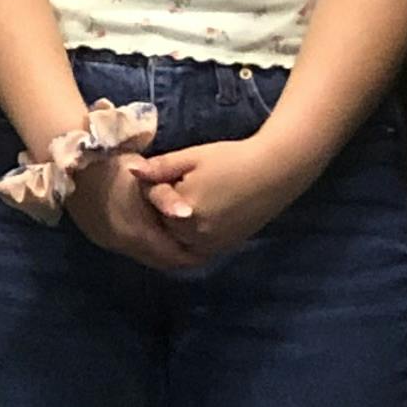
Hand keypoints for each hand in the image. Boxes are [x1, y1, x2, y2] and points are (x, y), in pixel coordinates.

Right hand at [63, 146, 190, 269]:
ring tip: (181, 236)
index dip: (196, 253)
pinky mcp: (98, 235)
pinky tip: (155, 229)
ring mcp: (107, 241)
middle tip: (202, 243)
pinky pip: (131, 248)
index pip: (174, 257)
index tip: (212, 244)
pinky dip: (147, 243)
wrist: (70, 160)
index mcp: (135, 233)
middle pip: (161, 261)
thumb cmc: (112, 162)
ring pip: (145, 255)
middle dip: (181, 254)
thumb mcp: (144, 177)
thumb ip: (167, 198)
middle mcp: (121, 245)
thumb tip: (189, 215)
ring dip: (163, 249)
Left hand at [133, 134, 312, 265]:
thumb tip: (131, 171)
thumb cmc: (232, 159)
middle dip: (164, 208)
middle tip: (182, 186)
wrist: (275, 171)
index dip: (156, 186)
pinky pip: (197, 248)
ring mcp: (211, 244)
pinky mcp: (225, 247)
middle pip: (163, 224)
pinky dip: (193, 236)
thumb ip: (160, 167)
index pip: (153, 202)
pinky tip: (201, 216)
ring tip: (196, 198)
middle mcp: (195, 234)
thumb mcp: (192, 158)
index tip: (171, 174)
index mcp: (183, 210)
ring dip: (177, 223)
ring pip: (179, 238)